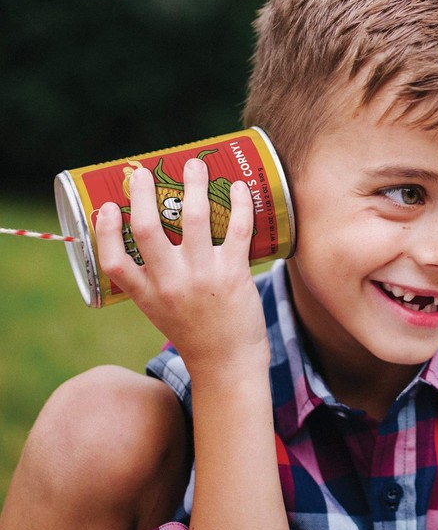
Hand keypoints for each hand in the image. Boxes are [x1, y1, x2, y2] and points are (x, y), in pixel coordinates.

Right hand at [96, 158, 268, 370]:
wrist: (228, 365)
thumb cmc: (196, 335)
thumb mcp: (161, 312)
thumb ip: (154, 282)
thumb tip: (155, 241)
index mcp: (145, 295)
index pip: (113, 260)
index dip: (105, 230)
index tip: (105, 206)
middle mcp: (170, 283)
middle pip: (147, 228)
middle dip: (143, 193)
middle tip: (145, 172)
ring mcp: (203, 277)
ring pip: (194, 217)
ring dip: (194, 184)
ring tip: (194, 164)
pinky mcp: (234, 274)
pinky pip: (237, 229)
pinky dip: (239, 203)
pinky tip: (239, 188)